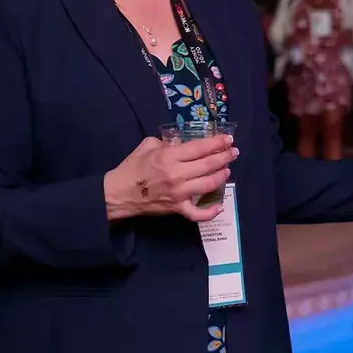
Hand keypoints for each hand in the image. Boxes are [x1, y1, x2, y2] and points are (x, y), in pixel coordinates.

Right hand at [104, 135, 236, 222]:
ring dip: (221, 176)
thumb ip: (166, 142)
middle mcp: (178, 174)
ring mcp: (179, 193)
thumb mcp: (147, 146)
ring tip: (226, 170)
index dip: (217, 142)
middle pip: (209, 165)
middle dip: (224, 157)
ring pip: (208, 185)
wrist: (118, 194)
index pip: (200, 148)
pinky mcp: (177, 208)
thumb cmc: (132, 168)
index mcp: (169, 157)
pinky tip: (219, 207)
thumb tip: (181, 142)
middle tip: (233, 152)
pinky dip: (210, 212)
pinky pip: (197, 213)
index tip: (228, 139)